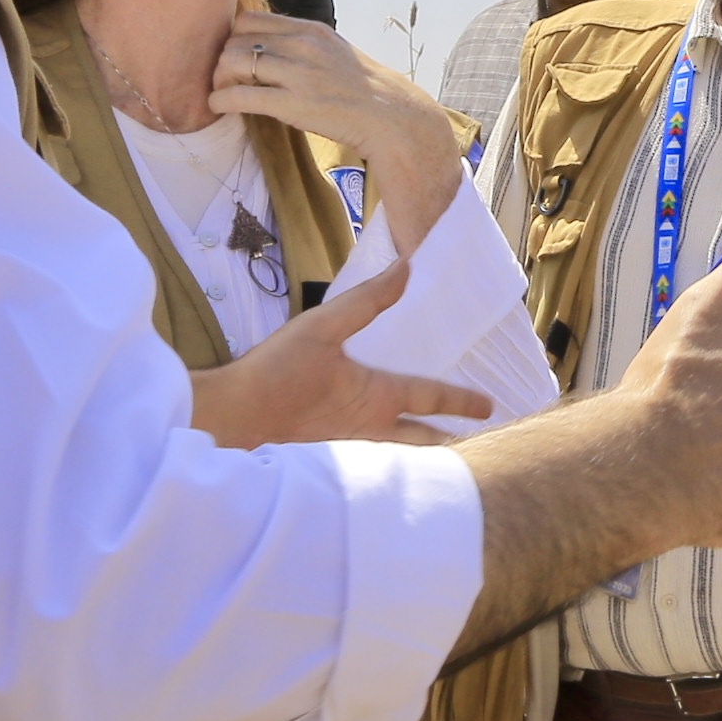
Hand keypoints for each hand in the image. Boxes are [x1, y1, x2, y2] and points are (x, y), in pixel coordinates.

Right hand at [186, 260, 495, 448]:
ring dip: (418, 446)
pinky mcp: (324, 449)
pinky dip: (386, 447)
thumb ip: (368, 300)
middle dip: (446, 437)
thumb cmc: (276, 373)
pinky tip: (376, 441)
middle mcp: (369, 427)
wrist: (233, 418)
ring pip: (394, 449)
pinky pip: (367, 451)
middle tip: (469, 437)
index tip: (489, 406)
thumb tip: (407, 269)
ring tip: (435, 444)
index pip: (431, 399)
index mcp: (377, 398)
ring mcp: (346, 443)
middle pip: (420, 439)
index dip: (462, 401)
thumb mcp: (323, 326)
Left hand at [207, 10, 463, 248]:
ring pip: (232, 62)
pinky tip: (220, 106)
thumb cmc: (361, 87)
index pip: (250, 19)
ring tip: (223, 92)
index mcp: (310, 29)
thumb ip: (302, 43)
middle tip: (225, 78)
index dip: (234, 37)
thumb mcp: (333, 49)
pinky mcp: (293, 105)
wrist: (389, 116)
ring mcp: (298, 74)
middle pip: (236, 39)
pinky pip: (240, 96)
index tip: (235, 55)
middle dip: (222, 59)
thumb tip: (269, 45)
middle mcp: (302, 45)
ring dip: (218, 78)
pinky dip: (221, 99)